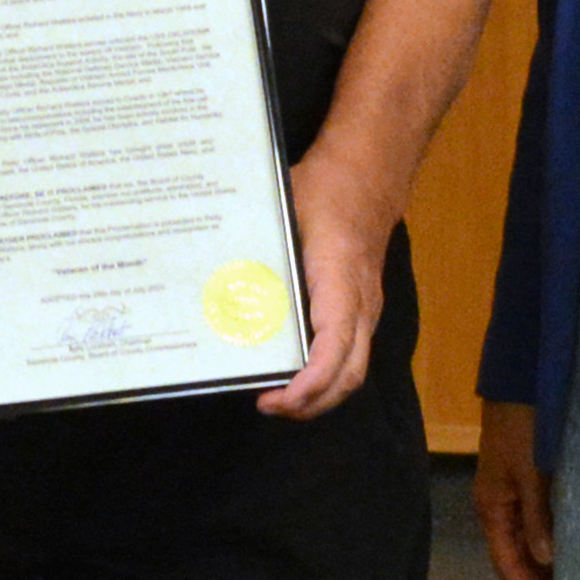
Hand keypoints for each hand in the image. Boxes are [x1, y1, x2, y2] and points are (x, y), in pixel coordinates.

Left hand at [253, 145, 395, 422]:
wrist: (368, 174)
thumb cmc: (326, 191)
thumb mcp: (285, 213)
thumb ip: (258, 251)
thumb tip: (211, 280)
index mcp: (341, 281)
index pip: (335, 348)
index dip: (309, 383)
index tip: (277, 398)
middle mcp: (361, 305)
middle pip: (349, 375)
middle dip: (311, 403)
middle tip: (267, 404)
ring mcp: (366, 309)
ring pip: (353, 370)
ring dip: (319, 394)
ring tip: (277, 397)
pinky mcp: (362, 309)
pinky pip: (351, 355)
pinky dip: (324, 375)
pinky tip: (292, 371)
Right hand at [474, 402, 556, 579]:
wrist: (519, 381)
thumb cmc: (523, 425)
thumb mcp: (530, 471)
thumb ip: (537, 515)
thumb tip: (544, 560)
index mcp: (492, 507)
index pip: (506, 563)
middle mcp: (497, 506)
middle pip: (514, 557)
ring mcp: (509, 492)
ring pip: (525, 540)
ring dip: (543, 564)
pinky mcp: (524, 480)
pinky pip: (534, 521)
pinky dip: (549, 540)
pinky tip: (568, 547)